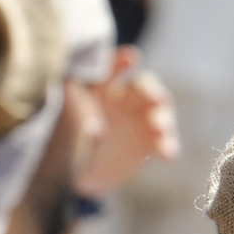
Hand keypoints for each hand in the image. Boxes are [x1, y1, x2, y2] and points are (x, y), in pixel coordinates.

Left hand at [76, 46, 181, 197]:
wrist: (76, 176)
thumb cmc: (67, 143)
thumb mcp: (65, 124)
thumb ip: (71, 106)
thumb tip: (68, 86)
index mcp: (102, 88)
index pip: (113, 69)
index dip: (122, 62)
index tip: (131, 58)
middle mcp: (126, 100)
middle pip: (144, 87)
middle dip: (152, 91)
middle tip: (156, 98)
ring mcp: (141, 122)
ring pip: (160, 112)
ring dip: (163, 118)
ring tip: (160, 128)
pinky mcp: (150, 144)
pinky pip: (164, 142)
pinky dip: (168, 146)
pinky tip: (168, 155)